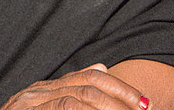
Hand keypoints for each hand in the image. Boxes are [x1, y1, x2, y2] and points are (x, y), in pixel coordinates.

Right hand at [0, 64, 149, 109]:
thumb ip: (72, 91)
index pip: (88, 78)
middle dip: (120, 97)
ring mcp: (30, 104)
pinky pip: (64, 107)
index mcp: (44, 90)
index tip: (143, 102)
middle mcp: (36, 93)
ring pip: (77, 97)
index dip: (118, 87)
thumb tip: (102, 67)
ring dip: (109, 107)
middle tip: (144, 108)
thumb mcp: (50, 107)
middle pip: (87, 84)